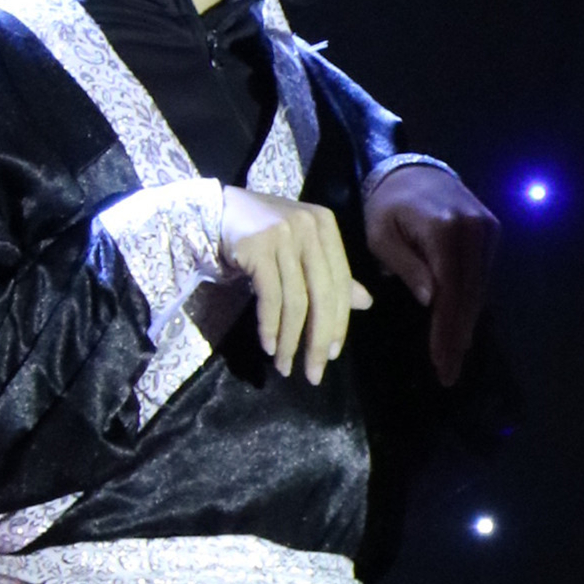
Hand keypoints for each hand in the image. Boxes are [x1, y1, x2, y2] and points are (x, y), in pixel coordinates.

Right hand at [220, 185, 371, 383]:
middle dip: (318, 340)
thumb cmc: (264, 231)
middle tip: (314, 373)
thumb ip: (331, 274)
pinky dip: (269, 326)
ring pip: (295, 300)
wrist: (217, 209)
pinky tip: (268, 346)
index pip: (340, 282)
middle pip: (322, 294)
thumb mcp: (301, 247)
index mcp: (326, 226)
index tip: (331, 355)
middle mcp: (309, 228)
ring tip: (284, 366)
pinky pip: (270, 297)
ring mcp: (284, 235)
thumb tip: (365, 303)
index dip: (339, 322)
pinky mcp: (258, 247)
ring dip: (289, 340)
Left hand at [363, 162, 497, 386]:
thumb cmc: (387, 205)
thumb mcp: (382, 236)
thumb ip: (407, 266)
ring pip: (480, 288)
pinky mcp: (492, 232)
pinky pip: (482, 276)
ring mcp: (488, 230)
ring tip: (454, 358)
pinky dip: (471, 303)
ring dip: (467, 324)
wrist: (411, 168)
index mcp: (445, 229)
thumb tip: (432, 300)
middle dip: (458, 336)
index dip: (446, 329)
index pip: (450, 290)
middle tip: (449, 372)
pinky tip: (461, 328)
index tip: (441, 362)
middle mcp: (475, 229)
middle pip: (470, 294)